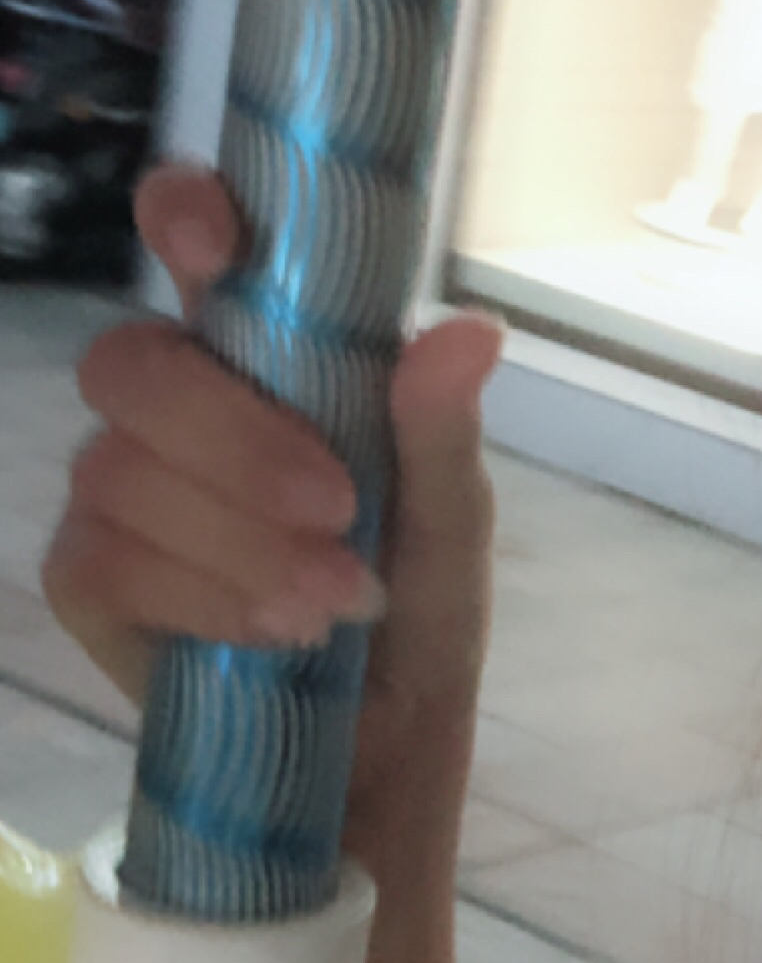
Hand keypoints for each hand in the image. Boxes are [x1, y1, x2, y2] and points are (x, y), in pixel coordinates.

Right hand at [41, 163, 505, 841]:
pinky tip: (276, 634)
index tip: (215, 242)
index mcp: (267, 351)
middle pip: (133, 363)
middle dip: (232, 438)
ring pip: (120, 472)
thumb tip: (469, 330)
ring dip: (239, 541)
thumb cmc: (414, 602)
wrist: (382, 747)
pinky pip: (106, 563)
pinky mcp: (91, 580)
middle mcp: (178, 403)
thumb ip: (441, 428)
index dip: (185, 215)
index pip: (195, 239)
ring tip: (337, 603)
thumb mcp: (450, 520)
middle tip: (337, 508)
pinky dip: (203, 597)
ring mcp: (119, 488)